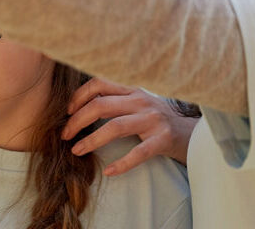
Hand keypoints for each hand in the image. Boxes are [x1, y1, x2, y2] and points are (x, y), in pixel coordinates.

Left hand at [61, 77, 196, 175]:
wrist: (189, 131)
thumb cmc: (155, 117)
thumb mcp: (136, 100)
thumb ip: (115, 97)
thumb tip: (79, 104)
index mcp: (132, 88)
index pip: (99, 83)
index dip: (79, 96)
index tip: (68, 111)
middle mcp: (141, 100)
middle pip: (101, 105)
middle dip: (78, 120)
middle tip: (65, 135)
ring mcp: (152, 119)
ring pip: (115, 126)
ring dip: (91, 140)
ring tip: (77, 151)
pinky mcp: (162, 139)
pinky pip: (139, 152)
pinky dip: (122, 163)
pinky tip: (109, 171)